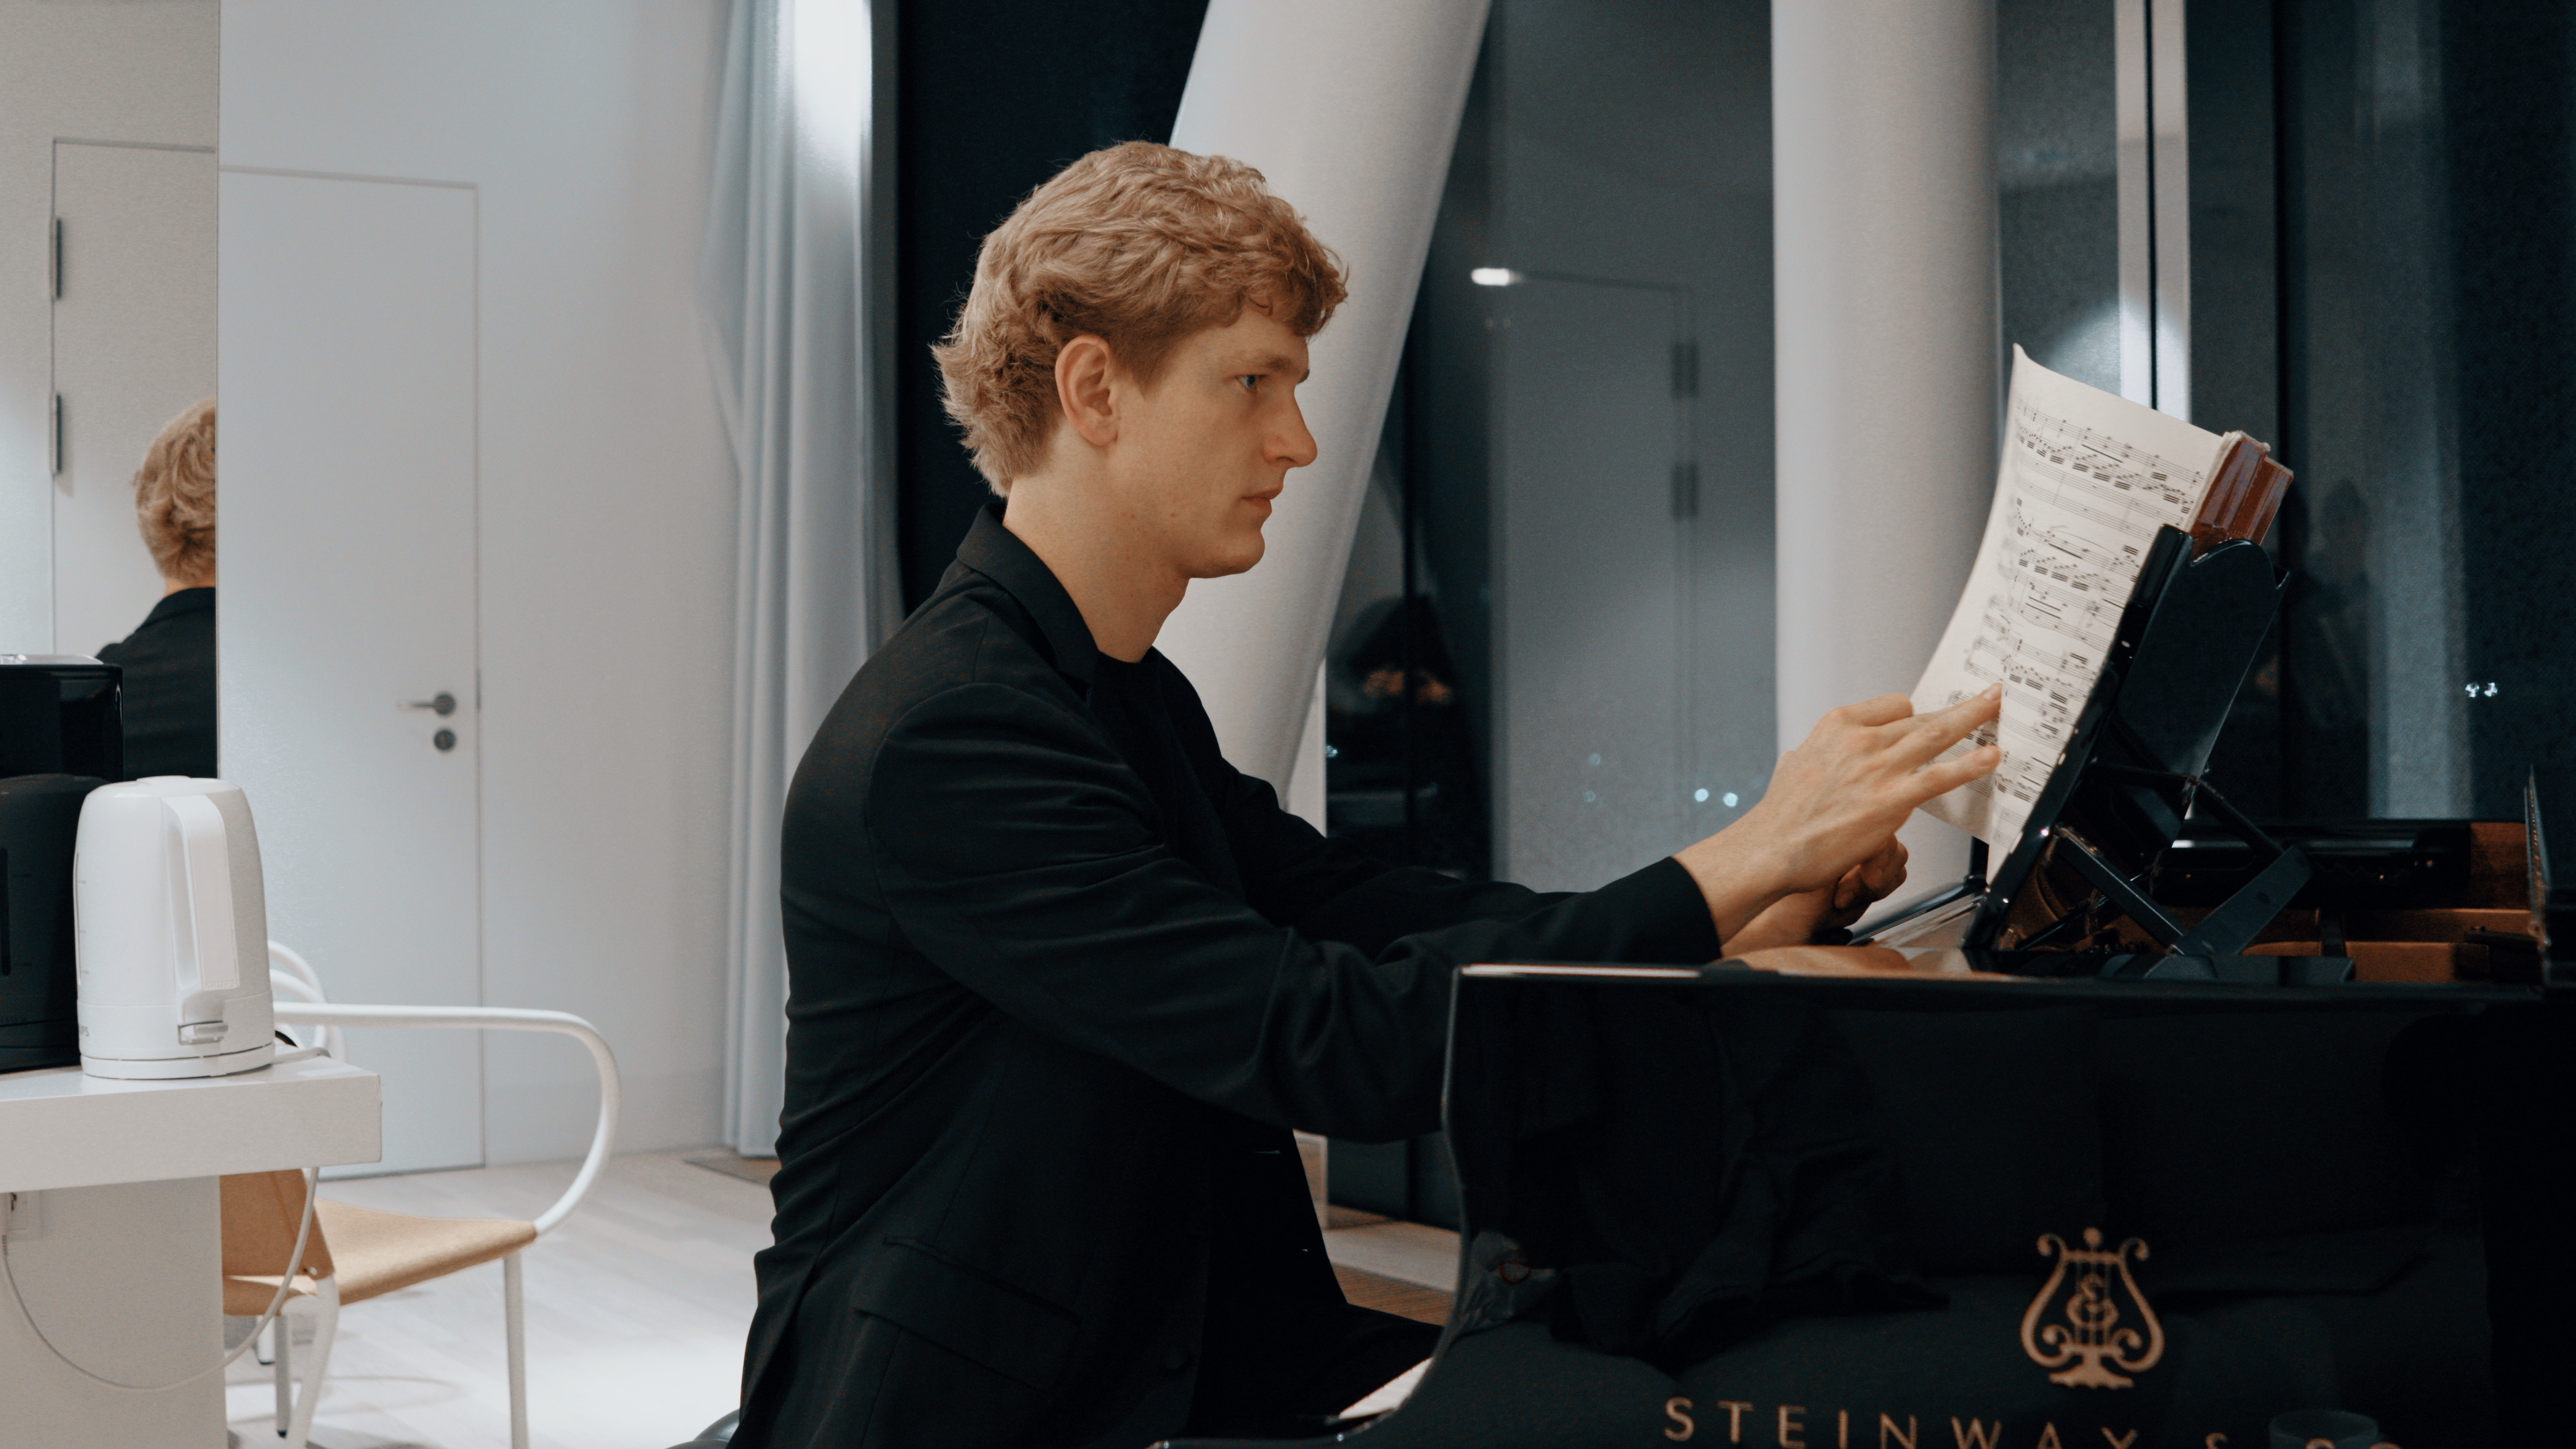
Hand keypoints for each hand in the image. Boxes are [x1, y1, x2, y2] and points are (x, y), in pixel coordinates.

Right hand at [1671, 685, 1999, 942]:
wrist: (1773, 847)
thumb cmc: (1782, 814)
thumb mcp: (1796, 763)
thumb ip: (1818, 752)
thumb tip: (1821, 753)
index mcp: (1837, 725)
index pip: (1892, 705)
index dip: (1915, 714)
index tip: (1929, 717)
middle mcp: (1861, 739)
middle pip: (1921, 715)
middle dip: (1958, 707)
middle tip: (1986, 694)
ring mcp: (1879, 767)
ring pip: (1937, 734)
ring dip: (1973, 718)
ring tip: (1995, 706)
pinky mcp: (1892, 799)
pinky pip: (1941, 775)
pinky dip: (1970, 764)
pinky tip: (1990, 758)